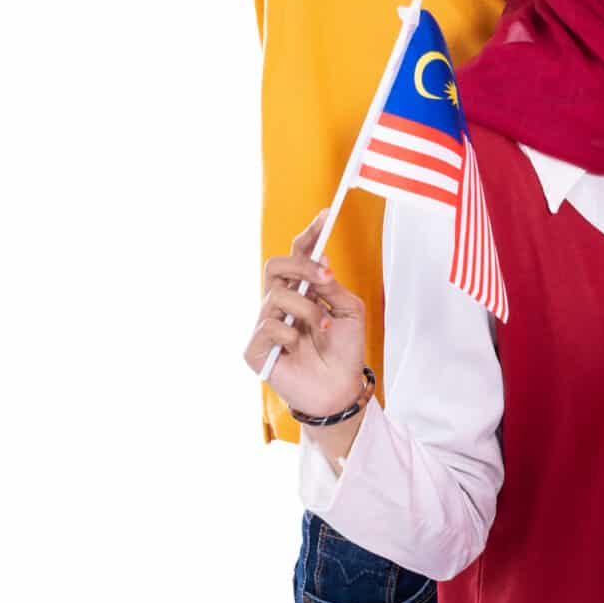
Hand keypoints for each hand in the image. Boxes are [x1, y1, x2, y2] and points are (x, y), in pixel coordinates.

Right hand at [242, 215, 366, 417]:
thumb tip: (320, 259)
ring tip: (323, 329)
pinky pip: (268, 328)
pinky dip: (290, 335)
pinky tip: (300, 348)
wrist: (340, 387)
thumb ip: (332, 287)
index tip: (326, 215)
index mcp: (302, 291)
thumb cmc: (344, 349)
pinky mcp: (255, 349)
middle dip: (301, 266)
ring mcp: (265, 325)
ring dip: (308, 310)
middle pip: (275, 266)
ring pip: (277, 297)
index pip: (299, 256)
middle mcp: (280, 303)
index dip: (310, 235)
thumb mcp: (349, 311)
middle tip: (326, 277)